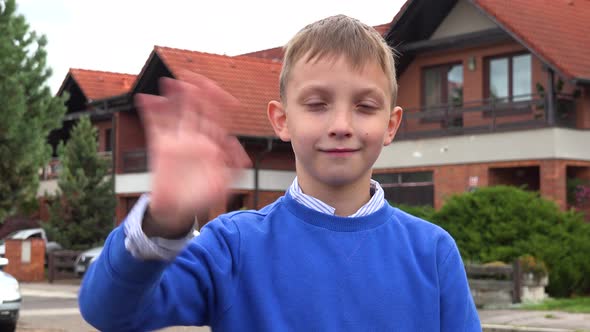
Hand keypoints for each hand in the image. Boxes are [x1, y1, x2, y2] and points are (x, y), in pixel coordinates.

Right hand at [135, 72, 250, 237]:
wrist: (177, 210)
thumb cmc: (202, 198)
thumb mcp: (224, 185)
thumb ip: (233, 167)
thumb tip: (236, 146)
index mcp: (213, 143)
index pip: (219, 117)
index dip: (223, 104)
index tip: (226, 97)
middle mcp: (196, 137)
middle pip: (198, 107)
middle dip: (197, 91)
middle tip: (192, 77)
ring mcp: (178, 139)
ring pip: (177, 111)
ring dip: (174, 96)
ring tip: (169, 82)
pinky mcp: (160, 145)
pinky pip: (154, 124)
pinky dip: (149, 110)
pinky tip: (145, 98)